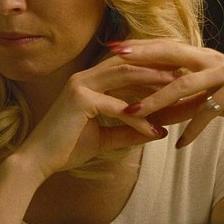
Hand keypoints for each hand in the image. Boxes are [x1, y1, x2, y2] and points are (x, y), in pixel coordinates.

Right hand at [14, 54, 175, 180]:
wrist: (38, 160)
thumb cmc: (67, 147)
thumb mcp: (105, 136)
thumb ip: (128, 129)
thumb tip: (157, 129)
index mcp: (89, 79)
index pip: (125, 65)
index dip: (151, 67)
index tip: (177, 75)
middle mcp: (84, 76)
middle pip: (128, 63)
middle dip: (157, 66)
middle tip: (184, 75)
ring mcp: (80, 85)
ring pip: (124, 76)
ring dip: (152, 82)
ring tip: (177, 91)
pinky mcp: (80, 100)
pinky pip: (117, 106)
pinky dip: (138, 118)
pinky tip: (155, 130)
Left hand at [110, 39, 223, 147]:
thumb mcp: (209, 89)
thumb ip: (183, 90)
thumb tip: (151, 102)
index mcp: (202, 54)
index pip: (165, 44)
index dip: (140, 44)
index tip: (113, 45)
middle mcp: (211, 59)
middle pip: (170, 54)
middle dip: (142, 55)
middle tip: (115, 57)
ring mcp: (223, 75)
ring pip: (182, 85)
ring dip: (156, 99)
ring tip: (134, 111)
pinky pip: (206, 113)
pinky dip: (191, 130)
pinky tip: (178, 144)